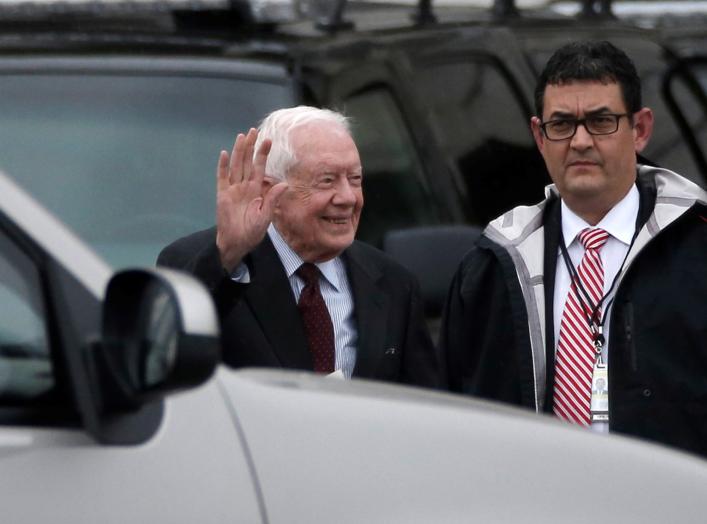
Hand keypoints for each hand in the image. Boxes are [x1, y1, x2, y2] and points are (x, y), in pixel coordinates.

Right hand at [215, 128, 286, 271]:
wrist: (236, 243)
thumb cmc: (252, 232)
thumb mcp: (266, 216)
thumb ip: (273, 199)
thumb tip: (284, 184)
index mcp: (256, 190)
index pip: (260, 167)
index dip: (263, 154)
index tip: (268, 140)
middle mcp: (244, 186)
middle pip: (247, 162)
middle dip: (250, 147)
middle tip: (254, 130)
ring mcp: (232, 189)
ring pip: (236, 166)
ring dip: (239, 151)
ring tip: (242, 136)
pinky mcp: (222, 195)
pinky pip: (222, 178)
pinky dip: (223, 166)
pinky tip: (225, 154)